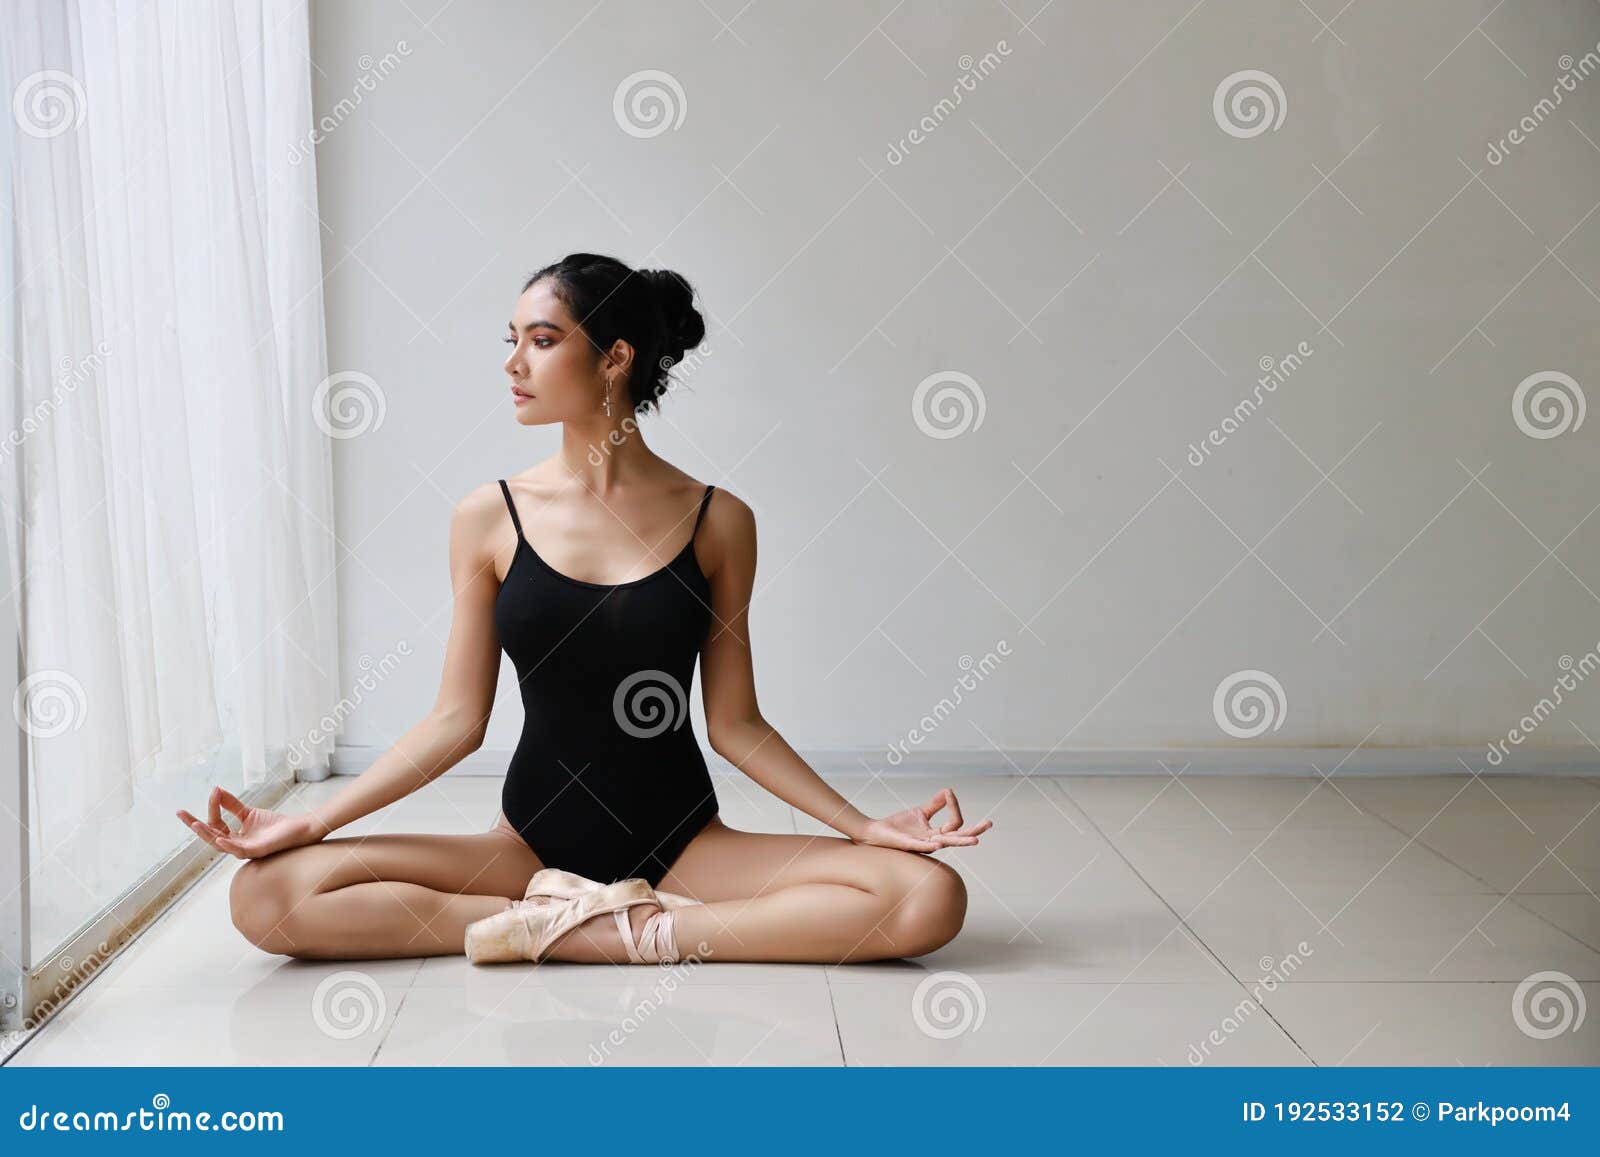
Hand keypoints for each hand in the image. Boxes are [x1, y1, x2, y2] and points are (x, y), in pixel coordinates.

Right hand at [176, 785, 324, 859]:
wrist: (298, 829)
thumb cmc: (274, 825)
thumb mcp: (249, 813)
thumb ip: (232, 805)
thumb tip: (215, 790)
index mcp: (234, 837)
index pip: (215, 824)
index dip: (212, 808)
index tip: (213, 791)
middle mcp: (236, 845)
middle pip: (210, 836)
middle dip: (195, 825)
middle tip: (180, 813)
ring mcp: (245, 850)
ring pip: (221, 845)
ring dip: (207, 834)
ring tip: (195, 824)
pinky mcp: (257, 851)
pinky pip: (239, 850)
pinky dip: (229, 845)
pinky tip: (220, 838)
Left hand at [851, 787, 993, 853]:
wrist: (876, 832)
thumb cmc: (898, 826)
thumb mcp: (920, 812)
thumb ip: (935, 805)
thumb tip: (949, 790)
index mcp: (937, 834)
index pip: (955, 823)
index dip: (954, 807)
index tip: (949, 793)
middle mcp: (934, 841)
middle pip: (959, 837)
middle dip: (974, 831)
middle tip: (990, 823)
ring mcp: (923, 844)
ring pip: (946, 843)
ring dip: (960, 842)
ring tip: (975, 841)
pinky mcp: (909, 845)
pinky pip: (923, 846)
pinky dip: (932, 845)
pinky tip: (940, 843)